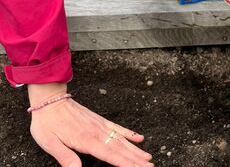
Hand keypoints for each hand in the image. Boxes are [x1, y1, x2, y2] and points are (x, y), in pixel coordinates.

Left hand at [28, 84, 152, 166]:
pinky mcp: (100, 121)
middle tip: (151, 166)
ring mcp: (101, 126)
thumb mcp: (50, 143)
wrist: (50, 101)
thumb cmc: (48, 123)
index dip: (126, 163)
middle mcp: (98, 133)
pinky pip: (118, 128)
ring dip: (136, 150)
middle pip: (121, 149)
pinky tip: (139, 138)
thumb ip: (66, 157)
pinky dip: (130, 134)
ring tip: (148, 157)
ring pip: (122, 140)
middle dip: (137, 159)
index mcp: (87, 140)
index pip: (110, 155)